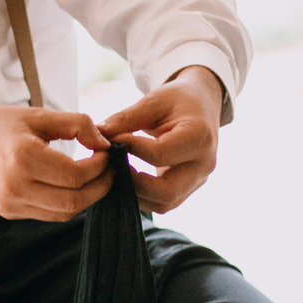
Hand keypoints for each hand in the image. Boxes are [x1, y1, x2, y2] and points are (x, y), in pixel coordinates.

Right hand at [0, 98, 113, 219]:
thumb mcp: (37, 114)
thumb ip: (76, 124)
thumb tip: (105, 143)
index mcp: (22, 158)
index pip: (76, 175)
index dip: (100, 167)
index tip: (107, 153)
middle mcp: (15, 187)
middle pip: (74, 202)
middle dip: (100, 187)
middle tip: (110, 171)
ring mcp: (10, 205)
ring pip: (63, 214)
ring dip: (86, 199)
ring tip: (95, 178)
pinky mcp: (8, 213)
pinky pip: (47, 215)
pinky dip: (66, 203)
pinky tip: (72, 185)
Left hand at [102, 66, 222, 214]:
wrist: (203, 104)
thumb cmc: (178, 99)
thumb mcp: (154, 100)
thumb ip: (127, 118)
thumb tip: (98, 135)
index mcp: (199, 136)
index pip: (160, 153)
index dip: (131, 149)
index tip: (111, 140)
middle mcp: (204, 164)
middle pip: (166, 192)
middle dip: (133, 183)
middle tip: (111, 165)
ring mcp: (199, 179)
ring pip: (164, 203)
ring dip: (135, 193)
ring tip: (115, 172)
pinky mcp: (189, 187)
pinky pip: (164, 202)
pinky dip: (142, 195)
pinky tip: (126, 179)